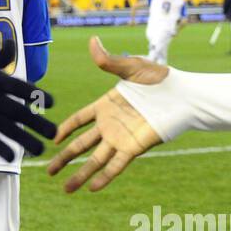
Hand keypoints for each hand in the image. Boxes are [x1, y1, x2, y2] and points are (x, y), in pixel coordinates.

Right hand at [0, 41, 54, 159]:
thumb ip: (0, 57)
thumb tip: (12, 42)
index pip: (26, 89)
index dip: (40, 97)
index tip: (50, 104)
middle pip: (23, 113)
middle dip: (41, 124)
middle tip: (54, 133)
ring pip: (11, 131)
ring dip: (28, 142)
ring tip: (41, 150)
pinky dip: (3, 150)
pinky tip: (13, 157)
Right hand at [47, 37, 165, 192]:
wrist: (183, 95)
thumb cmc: (161, 79)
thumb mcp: (131, 67)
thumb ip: (108, 61)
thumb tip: (92, 41)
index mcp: (106, 106)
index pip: (79, 120)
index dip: (65, 129)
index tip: (52, 139)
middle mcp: (110, 125)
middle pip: (80, 145)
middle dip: (64, 159)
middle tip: (48, 171)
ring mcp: (120, 138)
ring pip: (94, 159)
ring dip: (80, 174)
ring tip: (66, 189)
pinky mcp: (134, 148)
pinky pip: (116, 165)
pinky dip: (104, 177)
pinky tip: (92, 189)